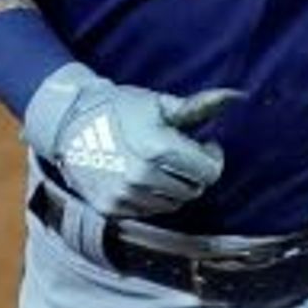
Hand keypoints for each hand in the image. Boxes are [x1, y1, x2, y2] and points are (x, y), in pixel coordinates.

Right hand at [23, 65, 243, 219]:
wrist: (69, 122)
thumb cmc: (121, 108)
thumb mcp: (159, 104)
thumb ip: (199, 107)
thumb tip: (237, 96)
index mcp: (158, 148)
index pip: (210, 171)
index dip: (212, 157)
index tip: (204, 146)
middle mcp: (142, 176)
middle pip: (194, 189)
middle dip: (193, 172)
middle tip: (178, 154)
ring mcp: (125, 195)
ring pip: (173, 203)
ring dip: (174, 186)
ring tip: (157, 163)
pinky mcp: (111, 208)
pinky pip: (150, 211)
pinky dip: (152, 197)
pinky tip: (139, 176)